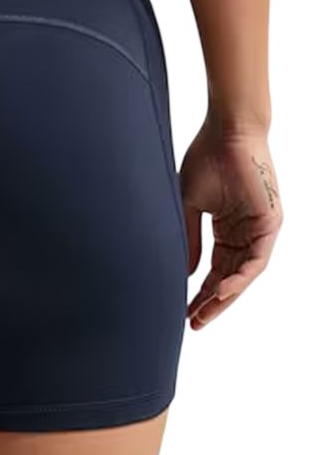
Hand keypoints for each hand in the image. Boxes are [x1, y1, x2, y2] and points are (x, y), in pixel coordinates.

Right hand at [180, 117, 282, 329]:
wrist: (226, 131)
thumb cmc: (206, 159)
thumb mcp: (189, 207)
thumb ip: (190, 240)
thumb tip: (186, 273)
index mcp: (227, 228)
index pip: (215, 270)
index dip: (199, 292)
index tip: (183, 312)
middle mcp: (245, 232)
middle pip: (230, 277)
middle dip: (212, 303)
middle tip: (194, 323)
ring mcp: (259, 228)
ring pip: (244, 274)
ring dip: (225, 297)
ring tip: (204, 315)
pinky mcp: (270, 222)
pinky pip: (257, 259)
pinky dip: (240, 277)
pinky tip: (221, 291)